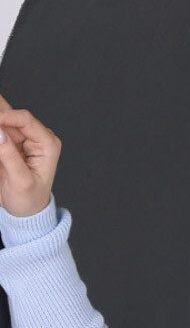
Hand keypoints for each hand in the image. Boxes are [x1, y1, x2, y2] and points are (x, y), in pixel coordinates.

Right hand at [0, 92, 61, 216]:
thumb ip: (9, 156)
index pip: (25, 119)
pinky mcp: (9, 140)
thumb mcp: (20, 181)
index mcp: (47, 143)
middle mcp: (36, 135)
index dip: (4, 116)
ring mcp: (21, 136)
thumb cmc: (29, 199)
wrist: (25, 211)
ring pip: (1, 120)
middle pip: (9, 116)